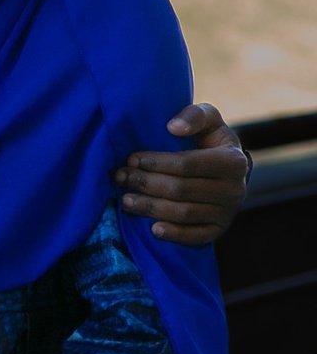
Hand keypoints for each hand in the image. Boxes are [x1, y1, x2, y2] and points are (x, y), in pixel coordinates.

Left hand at [114, 103, 249, 244]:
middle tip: (119, 178)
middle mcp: (234, 189)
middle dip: (145, 184)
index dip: (155, 162)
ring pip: (184, 213)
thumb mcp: (208, 119)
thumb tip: (173, 128)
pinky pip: (197, 237)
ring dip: (151, 208)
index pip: (186, 164)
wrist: (226, 168)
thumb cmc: (209, 139)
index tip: (130, 159)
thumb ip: (194, 116)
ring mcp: (228, 212)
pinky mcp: (220, 229)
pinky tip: (153, 229)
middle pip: (181, 190)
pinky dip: (175, 234)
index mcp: (232, 161)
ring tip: (125, 201)